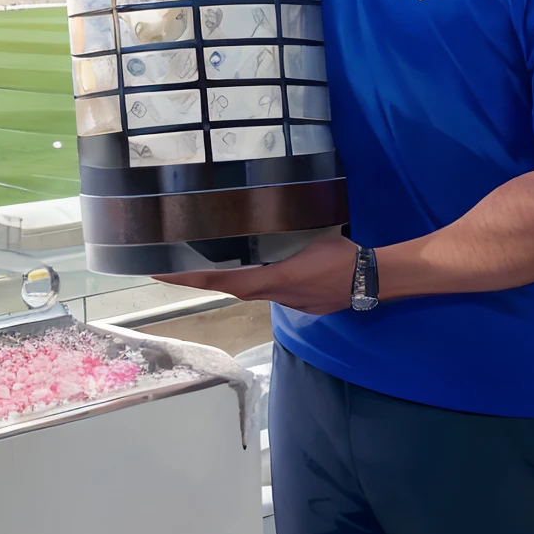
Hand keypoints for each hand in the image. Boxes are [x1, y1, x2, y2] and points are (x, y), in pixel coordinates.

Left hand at [157, 233, 357, 314]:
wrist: (373, 281)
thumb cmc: (342, 257)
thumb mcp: (311, 240)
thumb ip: (285, 241)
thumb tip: (268, 228)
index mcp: (274, 280)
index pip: (223, 281)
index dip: (191, 278)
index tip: (161, 273)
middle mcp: (275, 296)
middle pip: (231, 289)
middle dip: (201, 280)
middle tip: (171, 269)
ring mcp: (289, 303)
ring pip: (250, 292)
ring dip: (230, 281)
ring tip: (207, 267)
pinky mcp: (302, 305)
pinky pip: (271, 294)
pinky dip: (257, 283)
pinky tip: (261, 272)